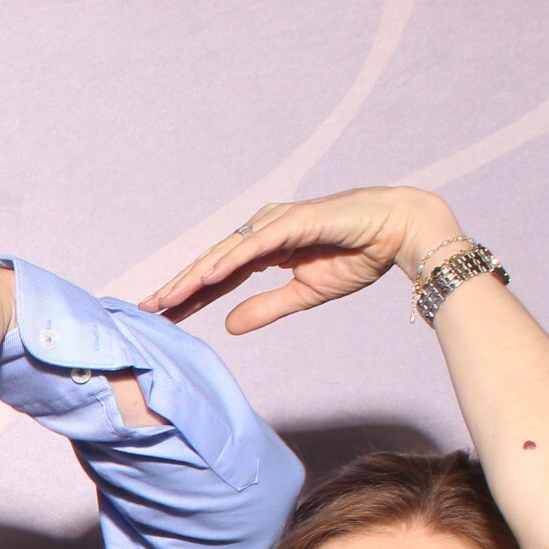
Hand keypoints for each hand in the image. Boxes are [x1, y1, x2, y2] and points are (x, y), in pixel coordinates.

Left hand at [140, 186, 464, 333]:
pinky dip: (229, 260)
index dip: (189, 295)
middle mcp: (264, 230)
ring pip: (225, 252)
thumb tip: (229, 327)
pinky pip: (254, 244)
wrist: (401, 234)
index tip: (161, 316)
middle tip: (147, 310)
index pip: (218, 274)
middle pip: (213, 262)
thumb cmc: (359, 257)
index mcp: (265, 248)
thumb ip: (266, 308)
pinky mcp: (294, 220)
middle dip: (180, 287)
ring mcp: (277, 222)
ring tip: (167, 299)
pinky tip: (206, 278)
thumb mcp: (304, 294)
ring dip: (195, 276)